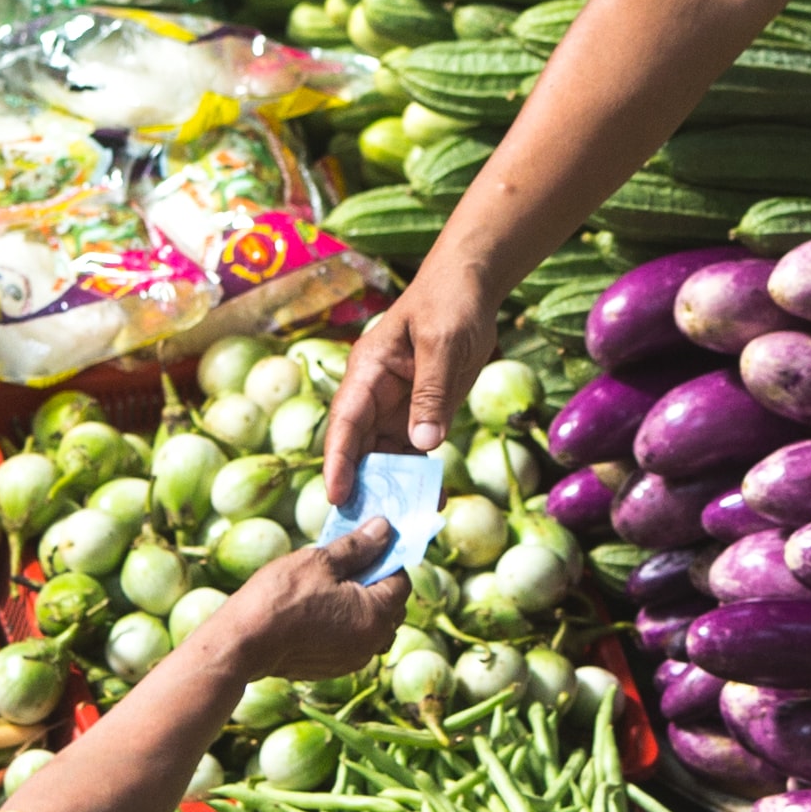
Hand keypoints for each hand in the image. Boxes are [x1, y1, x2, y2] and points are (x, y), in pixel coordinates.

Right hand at [204, 522, 409, 686]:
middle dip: (377, 583)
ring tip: (330, 589)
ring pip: (372, 626)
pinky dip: (345, 624)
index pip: (401, 581)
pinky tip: (318, 612)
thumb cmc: (280, 598)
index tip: (365, 547)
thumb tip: (384, 529)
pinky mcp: (333, 668)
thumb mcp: (320, 561)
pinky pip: (352, 641)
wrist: (244, 644)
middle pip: (392, 606)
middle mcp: (372, 642)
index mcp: (376, 615)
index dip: (387, 559)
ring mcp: (353, 660)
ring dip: (362, 606)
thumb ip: (358, 546)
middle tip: (346, 565)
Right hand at [322, 268, 498, 503]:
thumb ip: (432, 394)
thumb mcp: (443, 344)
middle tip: (370, 527)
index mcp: (368, 372)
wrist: (474, 284)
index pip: (345, 423)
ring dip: (392, 487)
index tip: (336, 497)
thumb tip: (423, 446)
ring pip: (386, 456)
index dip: (338, 462)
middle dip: (362, 486)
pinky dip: (419, 476)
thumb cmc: (451, 301)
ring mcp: (397, 406)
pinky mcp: (421, 413)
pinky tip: (431, 502)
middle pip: (360, 447)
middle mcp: (375, 394)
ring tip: (403, 524)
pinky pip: (414, 452)